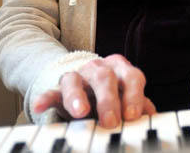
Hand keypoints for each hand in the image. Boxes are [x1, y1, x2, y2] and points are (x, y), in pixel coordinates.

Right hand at [33, 54, 155, 127]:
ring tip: (79, 112)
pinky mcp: (59, 87)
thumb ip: (137, 106)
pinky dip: (45, 98)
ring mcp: (78, 76)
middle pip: (105, 77)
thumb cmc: (112, 94)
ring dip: (77, 96)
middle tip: (111, 122)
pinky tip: (39, 106)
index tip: (132, 116)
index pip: (132, 77)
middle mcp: (100, 68)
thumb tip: (150, 117)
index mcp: (122, 69)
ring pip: (76, 80)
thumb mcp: (126, 98)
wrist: (85, 86)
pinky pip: (51, 91)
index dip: (134, 95)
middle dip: (109, 100)